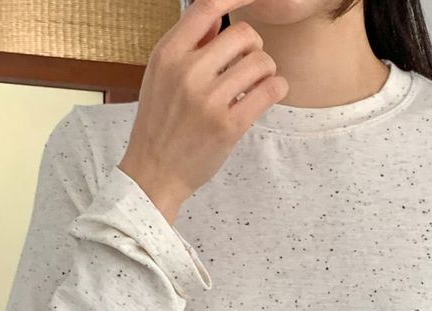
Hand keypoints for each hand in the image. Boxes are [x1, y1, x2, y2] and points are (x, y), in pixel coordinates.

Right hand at [118, 0, 289, 222]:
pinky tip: (266, 96)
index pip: (206, 6)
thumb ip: (187, 45)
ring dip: (266, 73)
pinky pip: (271, 90)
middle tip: (249, 67)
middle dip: (254, 48)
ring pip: (262, 62)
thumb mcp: (160, 76)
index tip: (248, 5)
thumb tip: (216, 17)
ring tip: (254, 87)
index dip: (234, 1)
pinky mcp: (229, 125)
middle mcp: (188, 72)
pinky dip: (276, 89)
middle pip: (244, 34)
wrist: (154, 172)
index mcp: (168, 54)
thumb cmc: (160, 123)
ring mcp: (209, 100)